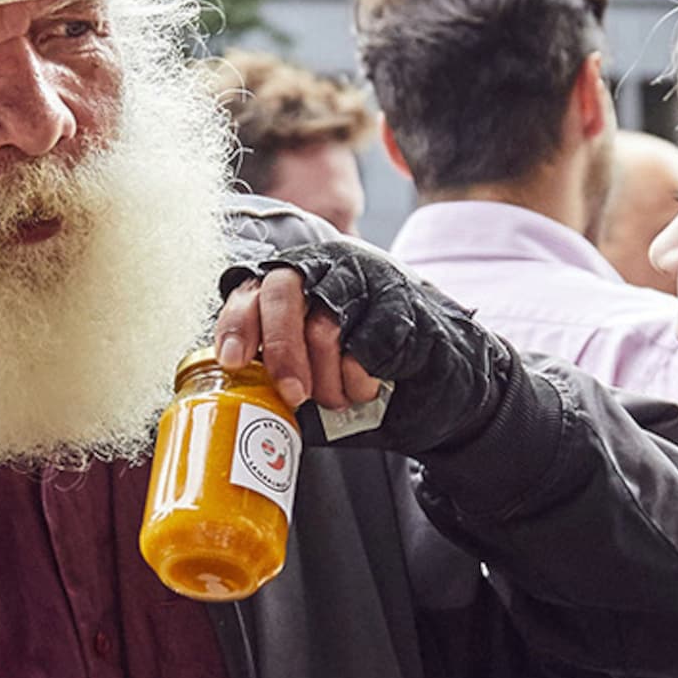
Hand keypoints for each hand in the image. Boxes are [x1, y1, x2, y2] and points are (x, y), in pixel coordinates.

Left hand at [213, 239, 536, 456]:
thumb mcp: (316, 388)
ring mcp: (366, 280)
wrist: (443, 391)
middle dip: (283, 351)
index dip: (238, 323)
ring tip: (341, 400)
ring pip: (325, 323)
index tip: (233, 360)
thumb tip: (240, 406)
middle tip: (293, 394)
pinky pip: (366, 343)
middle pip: (283, 292)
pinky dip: (361, 378)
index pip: (253, 291)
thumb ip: (282, 385)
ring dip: (329, 379)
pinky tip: (369, 388)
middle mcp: (326, 271)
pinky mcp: (402, 302)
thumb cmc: (372, 388)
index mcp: (296, 287)